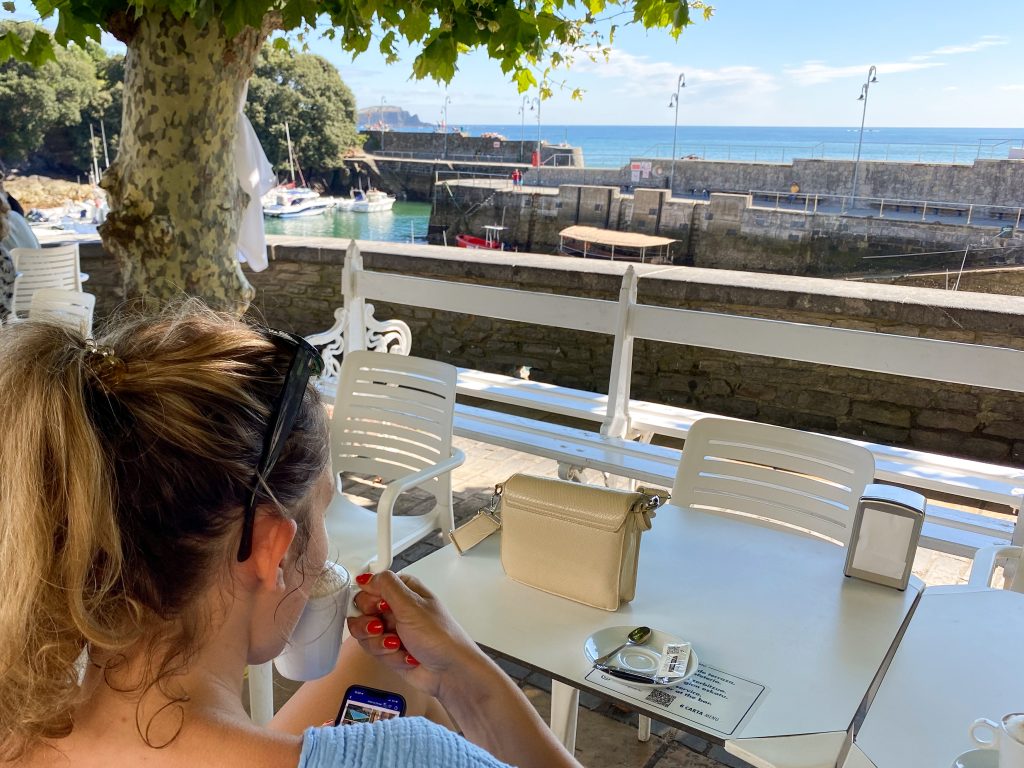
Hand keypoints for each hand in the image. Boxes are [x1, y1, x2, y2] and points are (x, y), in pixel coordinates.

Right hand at [346, 571, 490, 699]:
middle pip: (362, 611)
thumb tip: (367, 577)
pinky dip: (389, 656)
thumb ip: (387, 586)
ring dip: (380, 643)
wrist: (449, 671)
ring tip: (397, 645)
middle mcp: (396, 608)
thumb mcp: (411, 606)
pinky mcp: (389, 650)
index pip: (370, 587)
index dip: (368, 599)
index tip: (378, 609)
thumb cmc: (440, 637)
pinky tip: (406, 655)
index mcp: (404, 591)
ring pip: (364, 634)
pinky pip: (373, 651)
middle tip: (383, 627)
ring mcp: (392, 629)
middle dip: (370, 625)